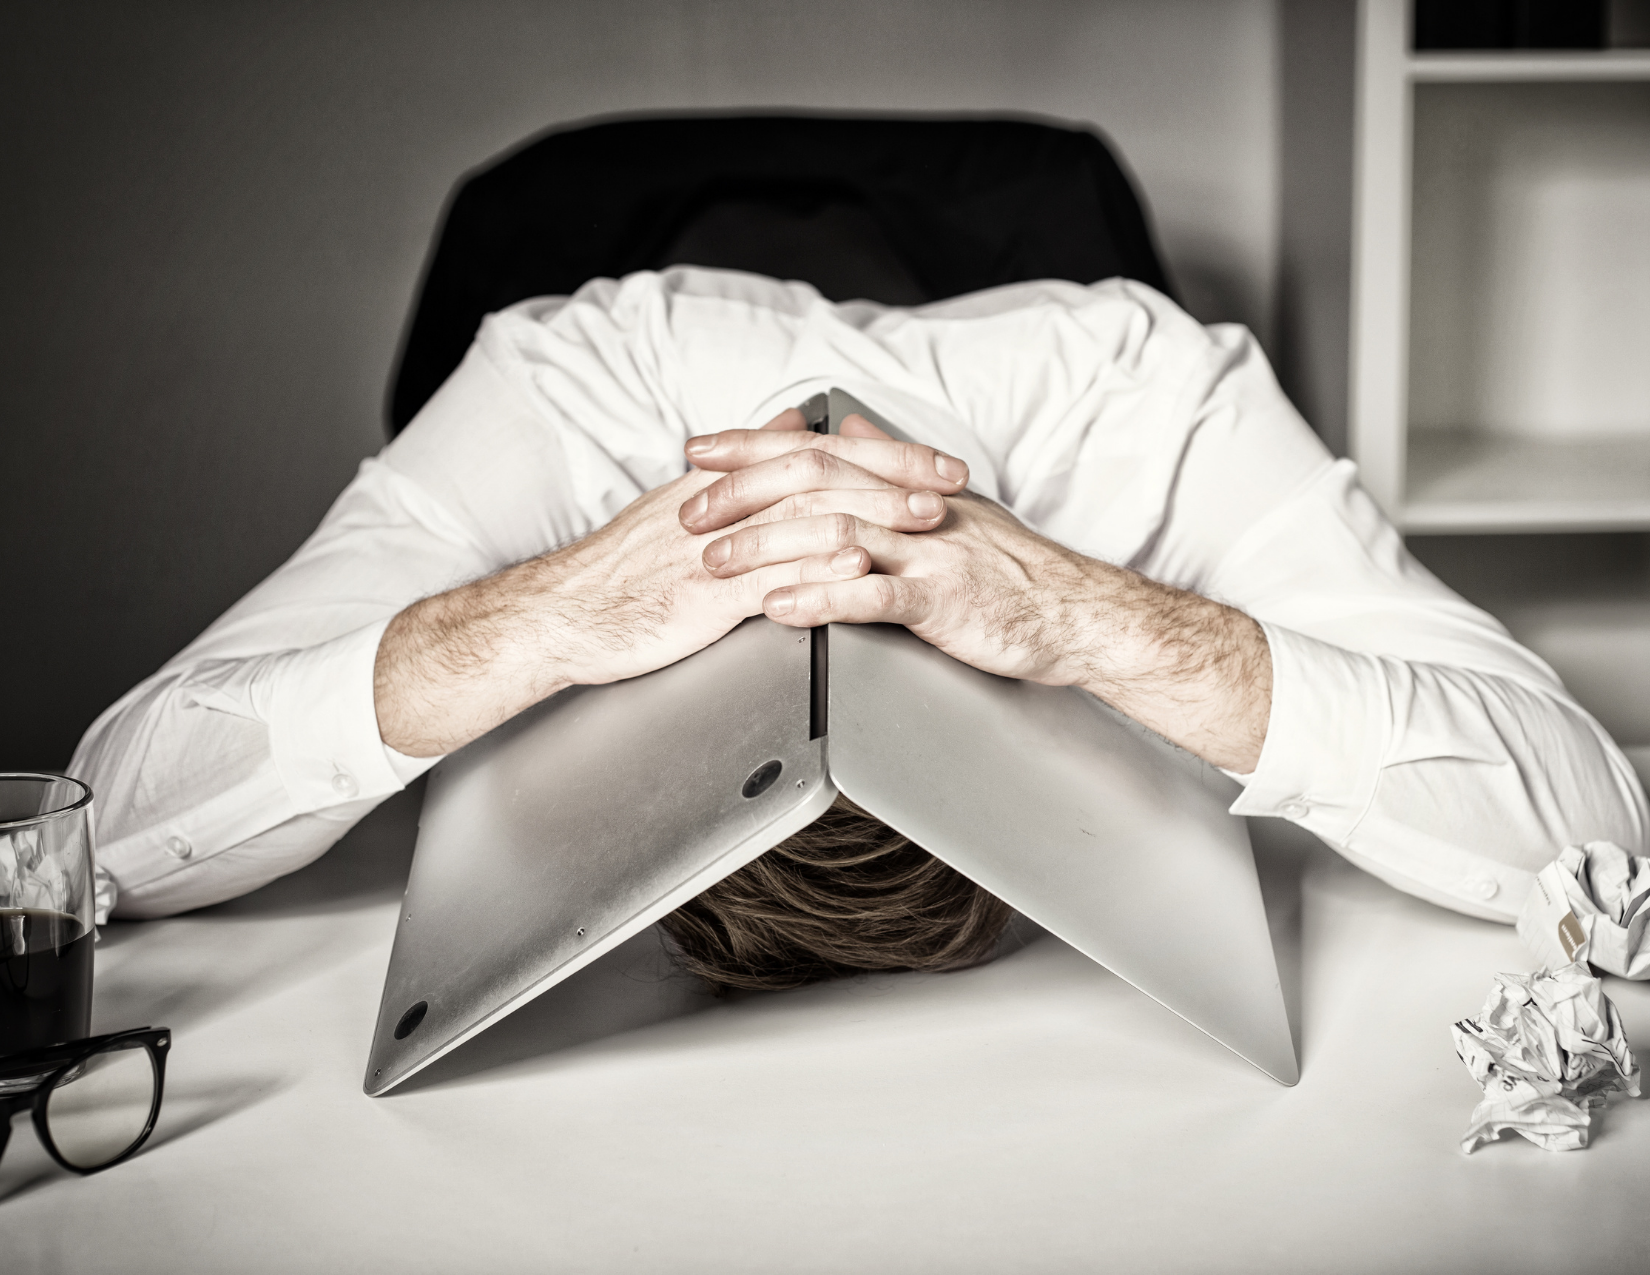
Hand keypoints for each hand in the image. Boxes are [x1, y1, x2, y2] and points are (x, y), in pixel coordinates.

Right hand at [373, 409, 967, 755]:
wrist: (561, 614)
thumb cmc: (623, 570)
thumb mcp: (684, 502)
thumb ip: (745, 461)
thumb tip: (793, 419)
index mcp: (725, 483)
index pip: (817, 450)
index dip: (884, 455)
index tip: (936, 461)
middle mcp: (725, 505)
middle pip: (824, 473)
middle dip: (897, 477)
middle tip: (952, 482)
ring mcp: (716, 549)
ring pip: (806, 518)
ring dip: (874, 515)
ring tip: (925, 521)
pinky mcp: (703, 596)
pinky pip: (768, 575)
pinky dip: (817, 565)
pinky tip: (855, 565)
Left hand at [688, 417, 1271, 771]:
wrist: (1076, 614)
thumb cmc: (1011, 571)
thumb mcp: (950, 507)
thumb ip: (892, 469)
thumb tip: (850, 431)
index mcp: (906, 484)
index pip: (817, 449)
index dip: (752, 447)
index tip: (699, 449)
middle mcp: (912, 507)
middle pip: (814, 480)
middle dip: (741, 492)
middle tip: (687, 510)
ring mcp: (927, 551)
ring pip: (833, 532)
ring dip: (766, 546)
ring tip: (714, 562)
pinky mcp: (942, 600)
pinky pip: (872, 595)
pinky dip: (820, 597)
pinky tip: (779, 607)